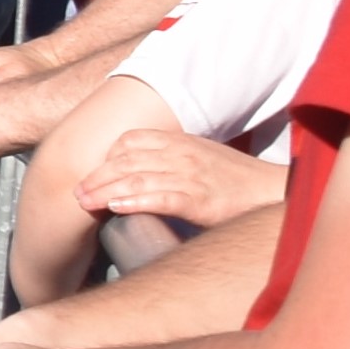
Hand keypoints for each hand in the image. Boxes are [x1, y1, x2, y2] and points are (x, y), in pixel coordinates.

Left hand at [76, 131, 285, 230]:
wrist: (272, 192)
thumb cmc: (235, 180)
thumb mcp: (200, 158)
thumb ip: (171, 159)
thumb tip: (139, 172)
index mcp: (181, 142)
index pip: (131, 140)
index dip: (108, 157)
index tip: (94, 174)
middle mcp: (182, 155)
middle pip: (127, 161)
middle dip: (97, 176)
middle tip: (77, 193)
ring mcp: (191, 177)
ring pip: (137, 179)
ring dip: (106, 190)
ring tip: (86, 202)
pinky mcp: (200, 201)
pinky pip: (161, 197)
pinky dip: (135, 201)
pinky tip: (116, 207)